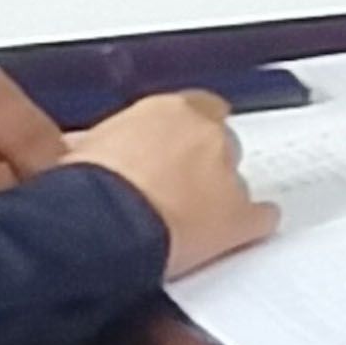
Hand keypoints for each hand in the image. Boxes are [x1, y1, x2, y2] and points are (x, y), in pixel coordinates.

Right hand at [65, 90, 277, 275]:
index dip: (186, 132)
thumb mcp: (86, 149)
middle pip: (221, 144)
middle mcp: (207, 136)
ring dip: (218, 197)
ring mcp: (228, 176)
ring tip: (190, 220)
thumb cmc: (86, 187)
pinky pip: (260, 218)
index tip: (174, 146)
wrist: (100, 224)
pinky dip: (250, 226)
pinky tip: (233, 237)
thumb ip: (104, 141)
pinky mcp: (240, 218)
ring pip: (236, 182)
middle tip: (175, 187)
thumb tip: (85, 146)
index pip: (198, 108)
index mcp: (171, 110)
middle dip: (203, 164)